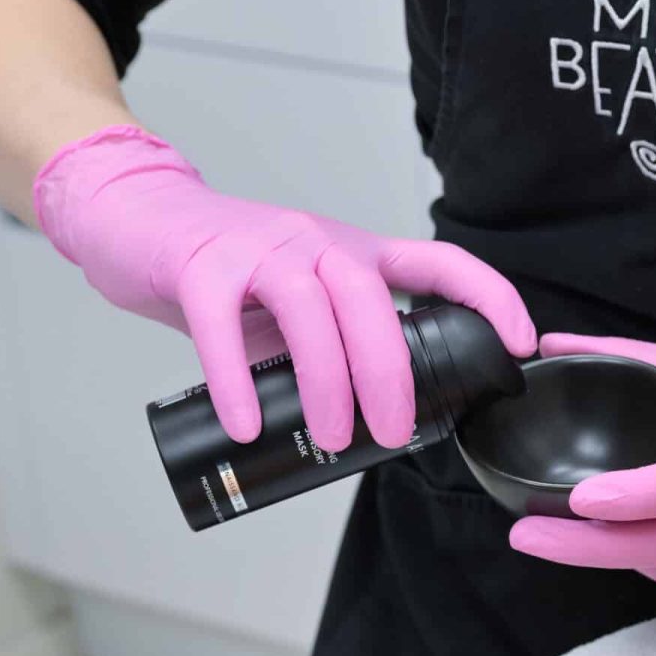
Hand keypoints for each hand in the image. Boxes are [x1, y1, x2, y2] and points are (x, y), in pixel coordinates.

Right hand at [32, 123, 537, 451]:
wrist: (136, 217)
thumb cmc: (228, 272)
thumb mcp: (298, 304)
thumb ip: (336, 346)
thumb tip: (374, 420)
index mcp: (353, 254)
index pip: (438, 263)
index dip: (488, 296)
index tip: (520, 343)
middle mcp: (315, 243)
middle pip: (370, 302)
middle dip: (391, 373)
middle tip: (395, 434)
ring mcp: (257, 250)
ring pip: (308, 312)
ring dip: (327, 382)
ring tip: (331, 437)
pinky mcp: (200, 266)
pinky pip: (223, 327)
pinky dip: (237, 381)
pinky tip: (250, 424)